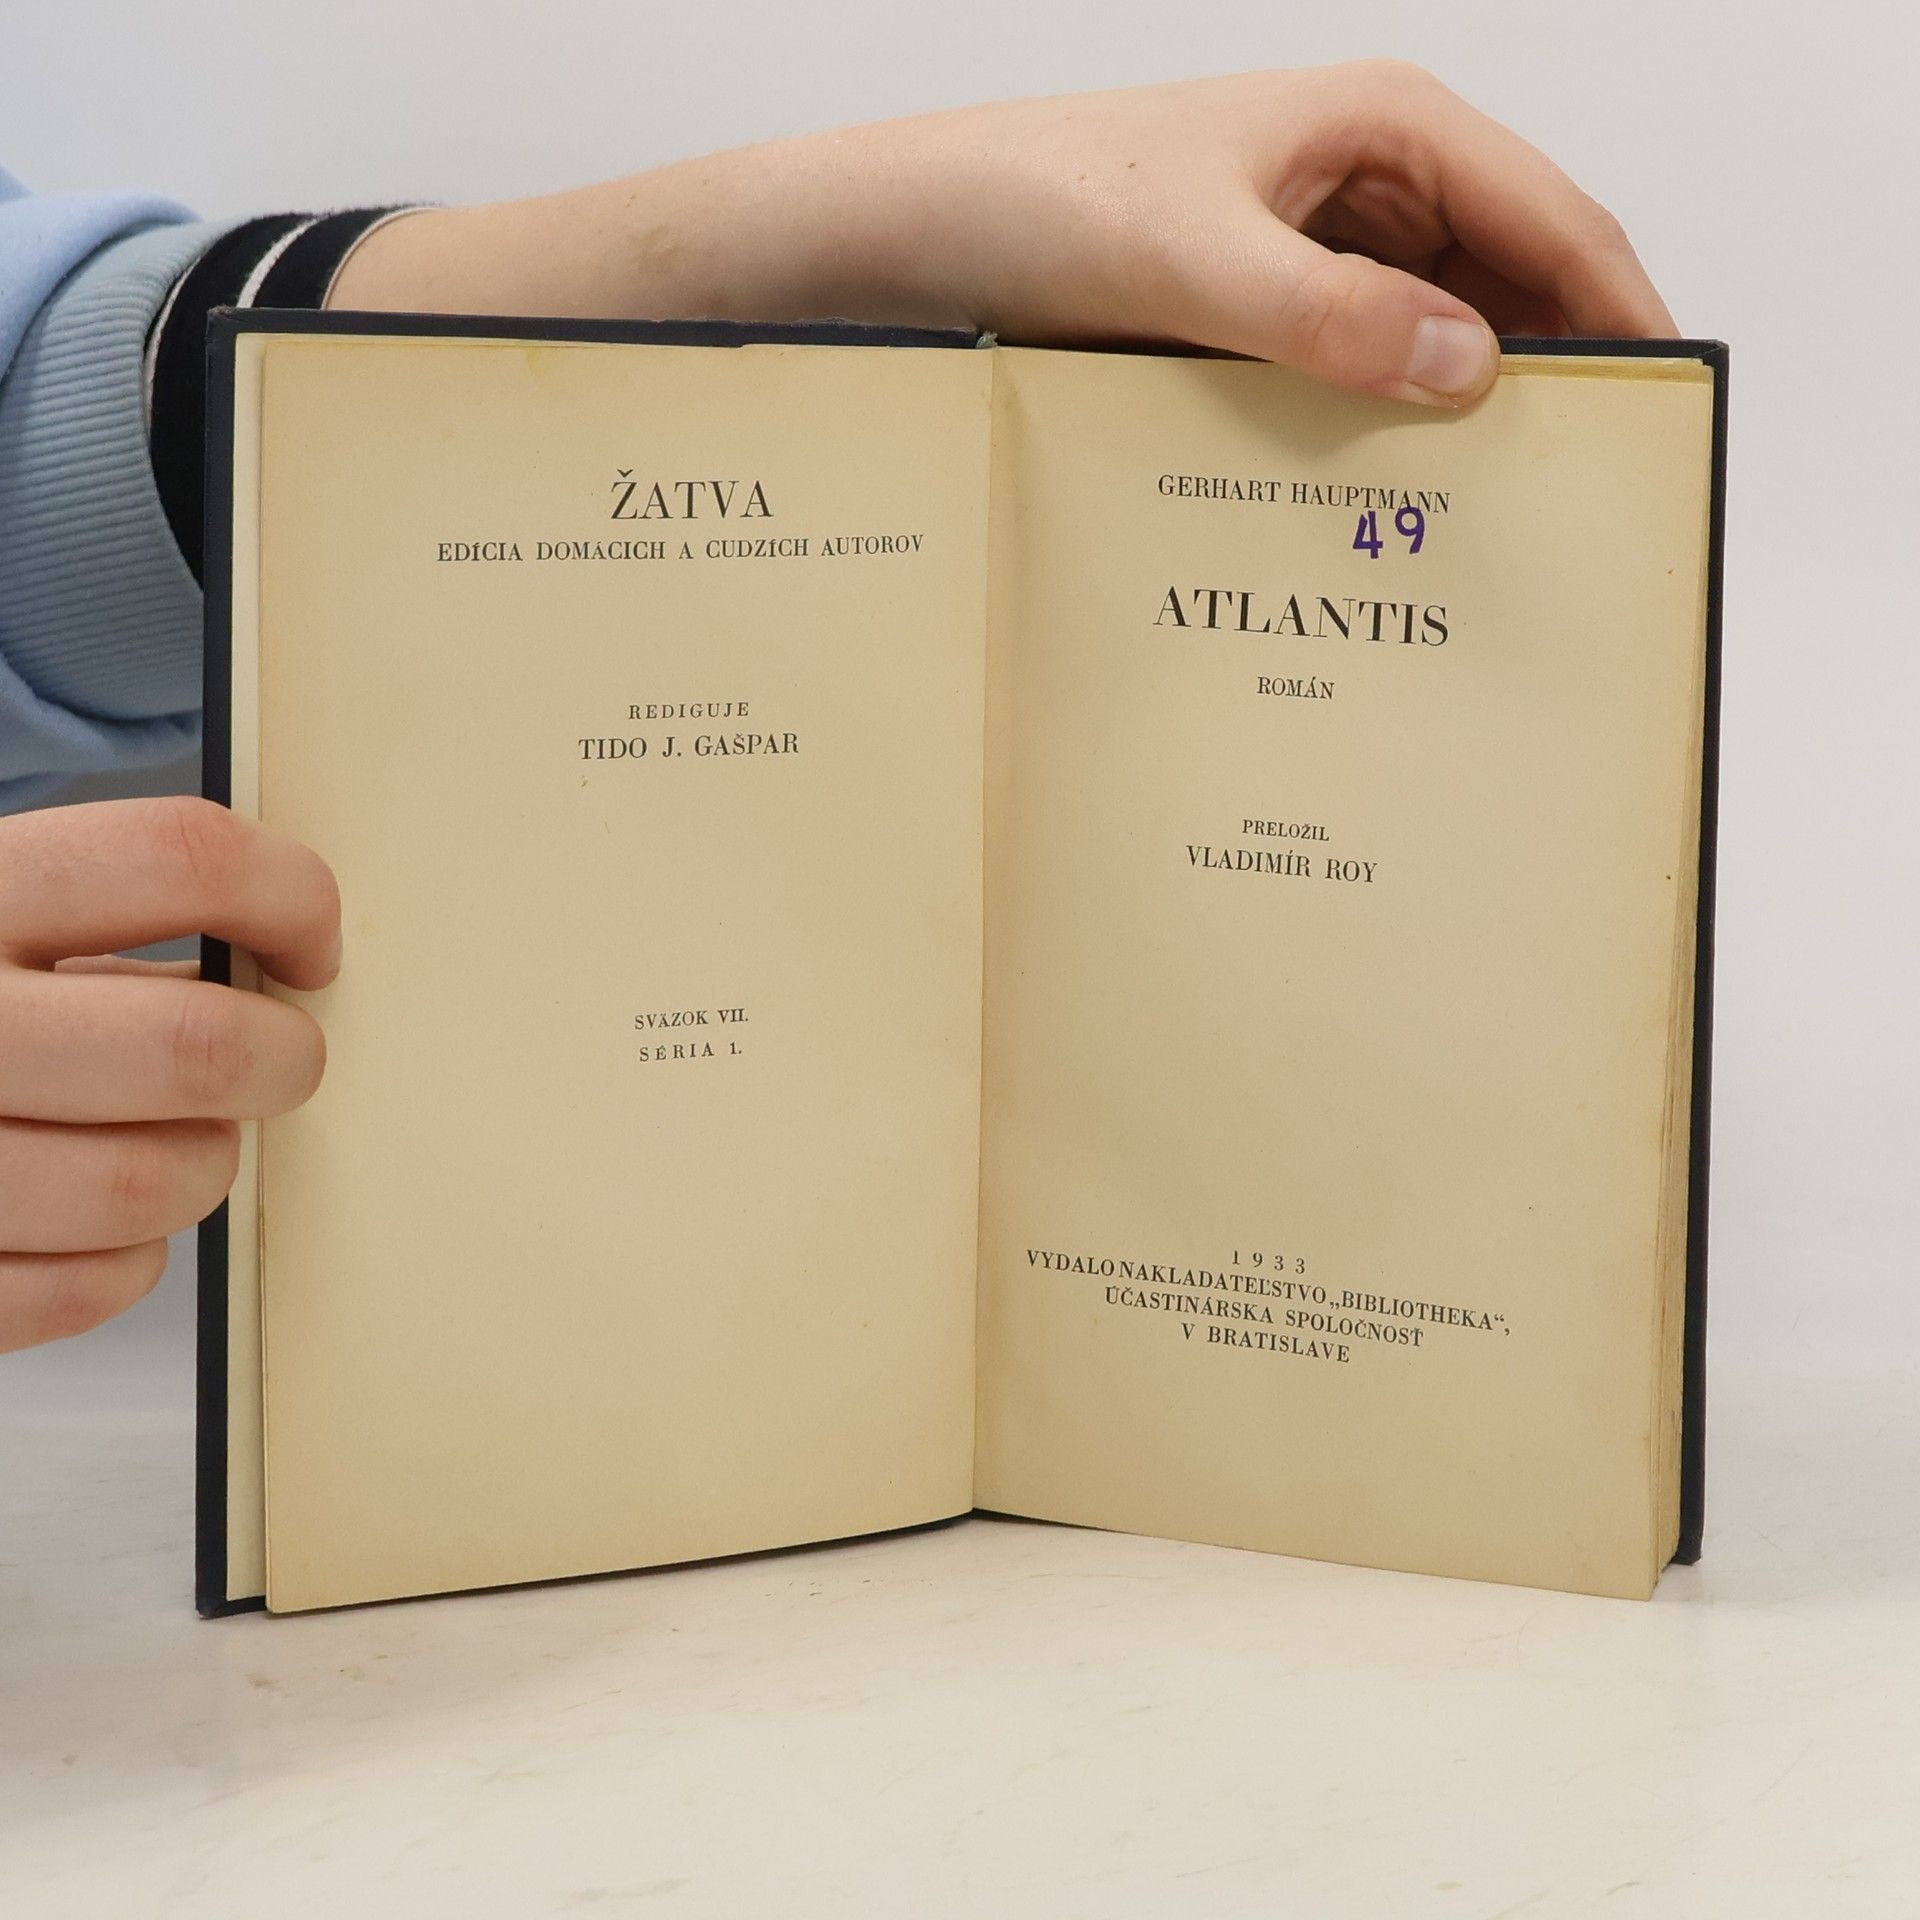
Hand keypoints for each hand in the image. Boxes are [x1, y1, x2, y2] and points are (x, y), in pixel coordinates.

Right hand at [0, 799, 337, 1351]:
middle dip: (278, 1059)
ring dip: (203, 1163)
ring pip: (152, 1181)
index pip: (176, 855)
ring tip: (176, 1138)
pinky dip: (127, 1258)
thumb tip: (283, 962)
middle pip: (194, 1044)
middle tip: (278, 1061)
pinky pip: (91, 1285)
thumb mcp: (4, 917)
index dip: (289, 897)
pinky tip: (97, 1217)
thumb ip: (119, 918)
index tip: (308, 945)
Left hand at [329, 62, 1674, 407]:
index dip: (1618, 323)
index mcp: (1380, 127)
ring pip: (1424, 343)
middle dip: (1541, 387)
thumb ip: (1330, 316)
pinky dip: (1366, 437)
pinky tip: (1365, 513)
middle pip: (1503, 288)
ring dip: (1449, 426)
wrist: (886, 236)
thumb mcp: (1184, 259)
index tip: (1651, 436)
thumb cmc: (1020, 202)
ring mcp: (1300, 253)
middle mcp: (1355, 185)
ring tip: (1475, 538)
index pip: (1555, 223)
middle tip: (1566, 516)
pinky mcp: (1243, 316)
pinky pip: (1342, 377)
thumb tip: (1471, 369)